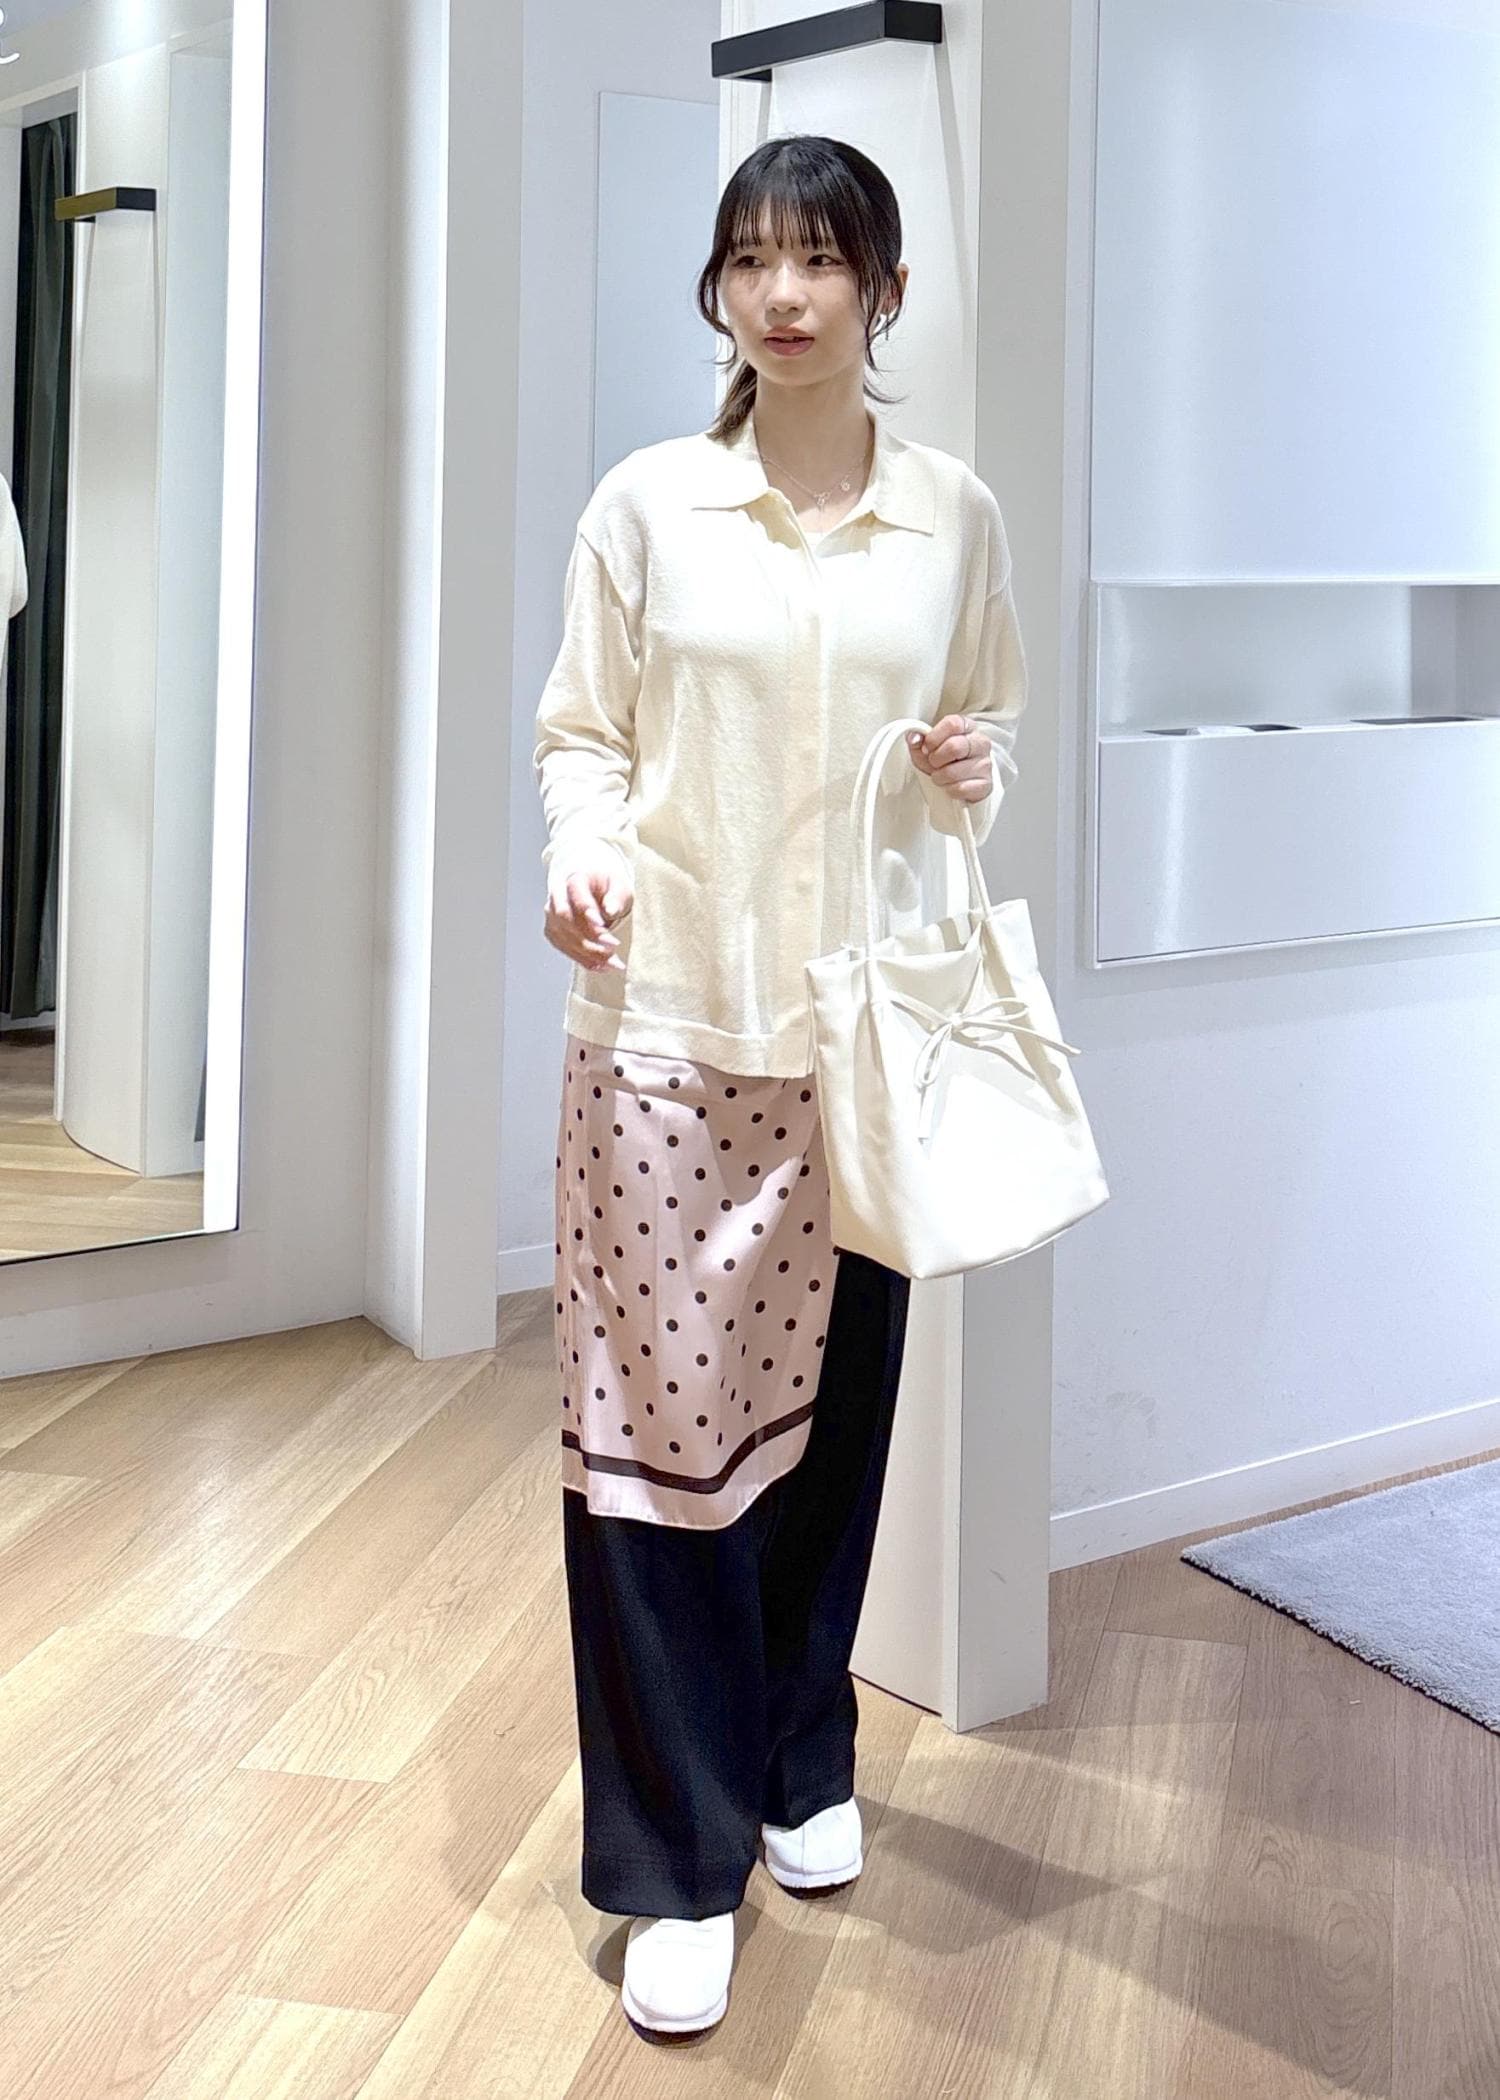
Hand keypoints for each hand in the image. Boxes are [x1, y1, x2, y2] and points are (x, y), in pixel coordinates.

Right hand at [544, 848, 633, 971]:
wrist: (595, 887)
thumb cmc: (608, 886)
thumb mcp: (620, 886)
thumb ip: (617, 897)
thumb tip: (610, 910)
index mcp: (575, 879)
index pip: (576, 897)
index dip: (588, 913)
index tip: (603, 926)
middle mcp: (558, 896)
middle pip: (565, 918)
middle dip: (588, 937)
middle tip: (612, 948)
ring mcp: (552, 914)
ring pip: (562, 937)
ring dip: (587, 953)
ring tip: (612, 963)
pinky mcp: (554, 931)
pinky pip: (564, 948)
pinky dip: (582, 959)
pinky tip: (600, 966)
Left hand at [906, 714, 992, 804]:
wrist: (962, 781)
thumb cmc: (945, 761)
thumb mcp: (927, 748)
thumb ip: (918, 739)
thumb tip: (913, 738)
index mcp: (967, 727)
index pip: (952, 723)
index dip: (934, 737)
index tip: (928, 747)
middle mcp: (980, 742)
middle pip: (954, 747)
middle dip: (936, 759)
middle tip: (934, 764)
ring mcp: (985, 764)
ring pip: (953, 771)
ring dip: (940, 777)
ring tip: (941, 776)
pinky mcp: (986, 785)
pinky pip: (960, 788)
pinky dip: (949, 790)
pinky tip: (951, 786)